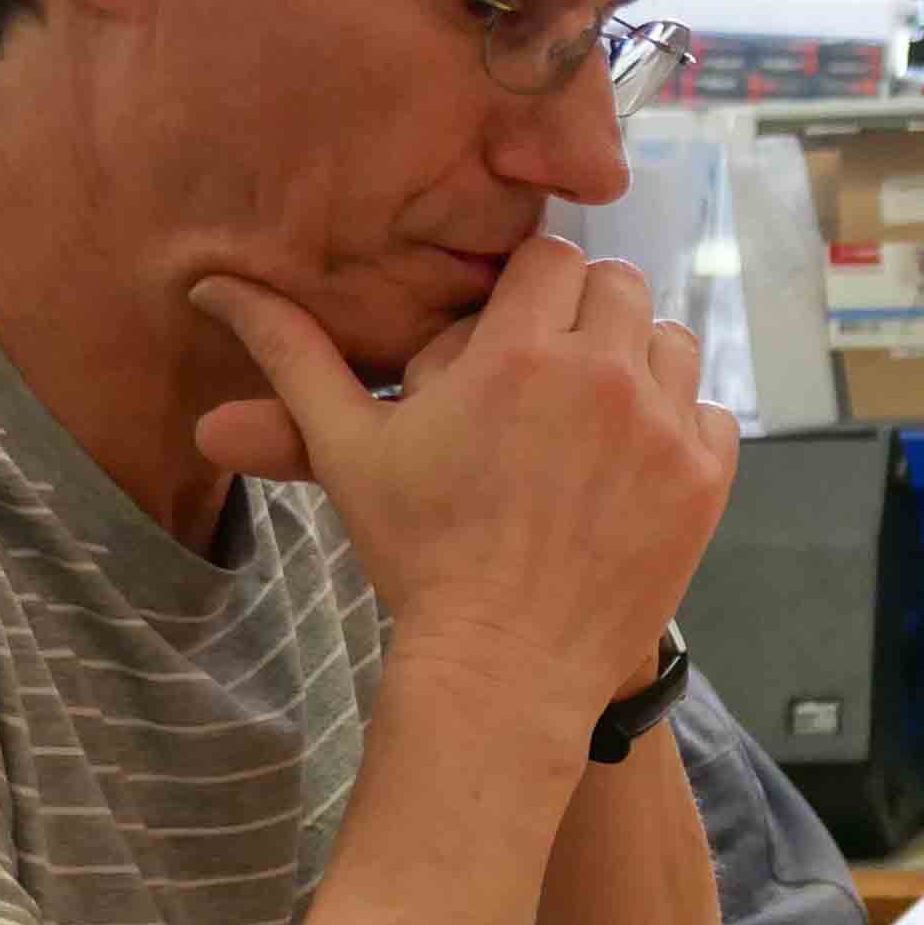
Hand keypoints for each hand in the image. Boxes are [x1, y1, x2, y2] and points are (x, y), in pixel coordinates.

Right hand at [189, 239, 733, 716]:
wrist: (505, 665)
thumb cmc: (421, 555)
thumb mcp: (351, 450)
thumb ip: (292, 356)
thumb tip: (213, 286)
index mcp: (518, 354)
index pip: (551, 259)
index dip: (530, 288)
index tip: (513, 329)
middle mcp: (603, 378)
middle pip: (619, 286)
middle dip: (585, 315)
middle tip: (550, 370)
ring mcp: (663, 430)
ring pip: (671, 342)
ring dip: (637, 362)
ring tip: (590, 415)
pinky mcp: (704, 481)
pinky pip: (709, 411)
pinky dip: (679, 426)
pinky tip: (630, 462)